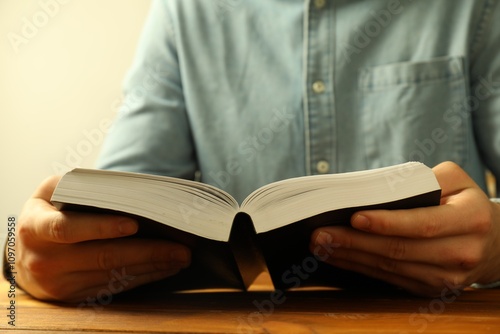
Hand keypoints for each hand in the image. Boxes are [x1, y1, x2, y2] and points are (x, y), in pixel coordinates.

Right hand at [12, 176, 190, 301]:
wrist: (24, 256)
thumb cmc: (46, 214)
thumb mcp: (51, 192)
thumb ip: (78, 187)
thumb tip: (124, 190)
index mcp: (37, 228)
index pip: (68, 228)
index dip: (101, 227)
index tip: (134, 224)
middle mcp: (46, 259)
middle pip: (103, 256)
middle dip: (148, 251)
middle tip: (181, 247)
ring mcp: (60, 283)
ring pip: (114, 275)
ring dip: (152, 266)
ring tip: (180, 257)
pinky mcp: (74, 296)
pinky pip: (114, 287)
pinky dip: (142, 278)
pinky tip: (163, 269)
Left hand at [311, 161, 499, 296]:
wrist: (493, 243)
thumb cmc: (465, 203)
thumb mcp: (457, 180)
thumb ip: (425, 179)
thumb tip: (380, 187)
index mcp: (471, 220)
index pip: (422, 224)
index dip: (387, 222)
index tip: (354, 217)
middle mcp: (461, 253)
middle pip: (399, 250)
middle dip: (354, 242)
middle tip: (320, 233)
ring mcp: (446, 277)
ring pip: (389, 267)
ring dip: (350, 256)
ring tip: (320, 244)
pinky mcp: (430, 289)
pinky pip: (389, 278)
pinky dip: (359, 267)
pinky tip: (337, 256)